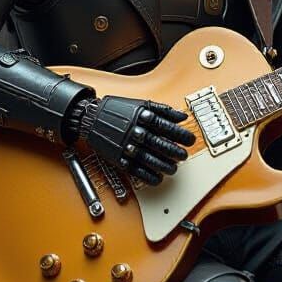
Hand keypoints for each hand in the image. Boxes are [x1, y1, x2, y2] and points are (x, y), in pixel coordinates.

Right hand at [78, 96, 195, 184]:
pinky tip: (157, 178)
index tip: (190, 140)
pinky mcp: (118, 158)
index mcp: (142, 117)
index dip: (180, 134)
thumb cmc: (118, 110)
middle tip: (183, 156)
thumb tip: (182, 117)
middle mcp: (134, 131)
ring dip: (163, 165)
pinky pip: (134, 169)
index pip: (165, 126)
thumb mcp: (141, 104)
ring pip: (148, 158)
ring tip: (173, 168)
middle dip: (173, 151)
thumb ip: (163, 110)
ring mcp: (125, 145)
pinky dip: (147, 175)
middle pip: (158, 143)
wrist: (91, 119)